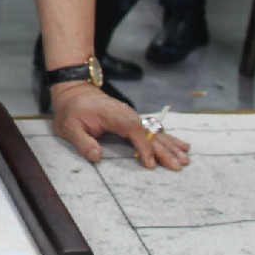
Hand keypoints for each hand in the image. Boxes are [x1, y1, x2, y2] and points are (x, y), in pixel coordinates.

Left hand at [51, 83, 190, 169]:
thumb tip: (96, 157)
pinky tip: (181, 145)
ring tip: (185, 158)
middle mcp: (127, 114)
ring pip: (155, 131)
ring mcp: (132, 116)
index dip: (143, 147)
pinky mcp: (133, 119)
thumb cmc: (71, 110)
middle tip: (179, 165)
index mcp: (113, 115)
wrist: (75, 90)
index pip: (133, 130)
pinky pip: (153, 129)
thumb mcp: (69, 127)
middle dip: (165, 150)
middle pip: (149, 132)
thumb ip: (82, 142)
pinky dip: (167, 138)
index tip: (150, 163)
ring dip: (171, 145)